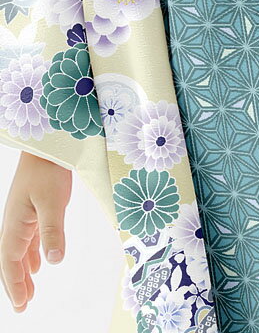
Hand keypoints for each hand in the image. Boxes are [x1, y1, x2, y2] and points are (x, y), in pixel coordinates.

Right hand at [0, 152, 71, 311]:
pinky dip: (31, 254)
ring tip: (30, 289)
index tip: (22, 304)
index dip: (15, 284)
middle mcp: (15, 222)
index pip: (10, 262)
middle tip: (23, 305)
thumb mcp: (54, 201)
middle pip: (11, 260)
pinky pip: (29, 239)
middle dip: (16, 283)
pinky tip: (40, 262)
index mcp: (14, 224)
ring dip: (23, 271)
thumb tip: (54, 261)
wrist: (48, 146)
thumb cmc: (49, 170)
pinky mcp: (33, 208)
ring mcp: (23, 215)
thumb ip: (53, 231)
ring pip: (20, 250)